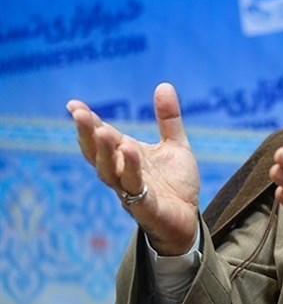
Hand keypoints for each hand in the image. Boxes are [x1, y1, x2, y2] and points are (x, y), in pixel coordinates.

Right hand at [66, 82, 200, 254]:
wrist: (188, 218)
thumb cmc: (175, 183)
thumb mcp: (175, 145)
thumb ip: (168, 119)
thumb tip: (163, 85)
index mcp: (126, 156)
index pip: (102, 137)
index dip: (87, 122)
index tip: (72, 104)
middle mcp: (122, 173)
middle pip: (98, 154)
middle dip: (87, 135)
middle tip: (79, 114)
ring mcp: (131, 192)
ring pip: (110, 173)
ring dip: (106, 153)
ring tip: (106, 132)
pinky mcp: (146, 209)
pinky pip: (135, 191)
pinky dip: (131, 172)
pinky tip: (131, 153)